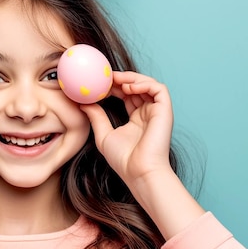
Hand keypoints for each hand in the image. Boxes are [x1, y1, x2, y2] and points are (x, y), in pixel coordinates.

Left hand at [80, 71, 173, 187]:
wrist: (139, 172)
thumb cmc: (124, 160)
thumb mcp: (103, 135)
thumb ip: (96, 117)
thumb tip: (83, 103)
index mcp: (136, 119)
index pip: (127, 95)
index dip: (115, 86)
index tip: (99, 82)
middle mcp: (148, 113)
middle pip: (137, 87)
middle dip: (121, 79)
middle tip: (105, 76)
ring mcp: (157, 111)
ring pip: (148, 84)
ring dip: (132, 78)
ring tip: (116, 80)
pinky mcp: (165, 111)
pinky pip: (159, 89)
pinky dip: (145, 83)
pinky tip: (129, 87)